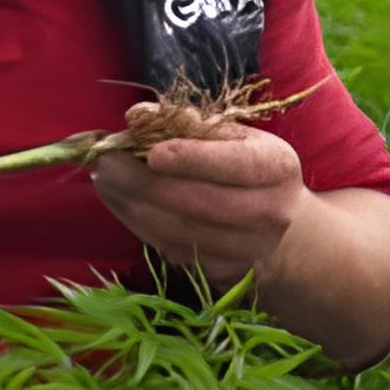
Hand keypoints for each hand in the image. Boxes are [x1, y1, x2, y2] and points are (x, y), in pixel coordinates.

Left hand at [91, 124, 306, 280]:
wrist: (285, 232)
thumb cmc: (252, 171)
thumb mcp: (236, 137)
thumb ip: (189, 123)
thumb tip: (139, 116)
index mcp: (276, 167)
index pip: (232, 165)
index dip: (190, 159)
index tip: (151, 153)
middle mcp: (268, 212)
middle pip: (196, 202)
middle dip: (142, 183)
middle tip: (104, 163)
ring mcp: (246, 249)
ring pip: (177, 230)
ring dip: (131, 205)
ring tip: (105, 181)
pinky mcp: (223, 274)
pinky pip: (172, 249)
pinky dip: (140, 225)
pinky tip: (123, 204)